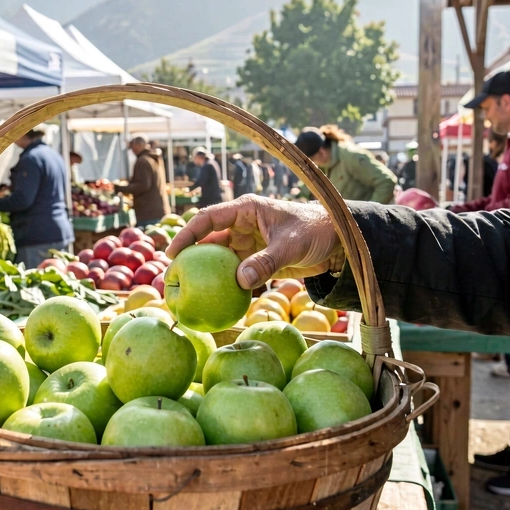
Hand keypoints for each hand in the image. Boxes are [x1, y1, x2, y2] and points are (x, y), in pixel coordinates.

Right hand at [167, 195, 343, 289]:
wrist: (337, 242)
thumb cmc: (315, 231)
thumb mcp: (291, 245)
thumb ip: (266, 262)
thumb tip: (239, 281)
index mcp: (246, 210)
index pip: (208, 219)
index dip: (187, 234)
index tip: (172, 253)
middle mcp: (242, 224)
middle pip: (207, 239)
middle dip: (188, 257)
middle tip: (173, 278)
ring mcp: (248, 243)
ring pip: (219, 258)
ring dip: (205, 273)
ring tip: (187, 292)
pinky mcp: (256, 259)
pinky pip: (234, 272)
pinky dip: (224, 283)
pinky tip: (214, 299)